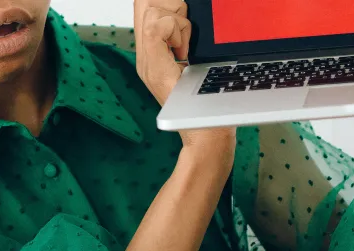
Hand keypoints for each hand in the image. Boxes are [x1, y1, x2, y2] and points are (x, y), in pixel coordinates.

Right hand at [134, 0, 235, 157]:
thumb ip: (188, 39)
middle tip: (188, 33)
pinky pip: (154, 29)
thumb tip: (191, 13)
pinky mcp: (154, 69)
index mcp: (154, 53)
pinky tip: (186, 53)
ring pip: (150, 12)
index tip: (187, 20)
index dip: (167, 3)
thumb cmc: (209, 102)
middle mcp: (145, 57)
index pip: (146, 7)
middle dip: (172, 6)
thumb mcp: (199, 62)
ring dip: (178, 21)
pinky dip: (176, 32)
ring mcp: (146, 63)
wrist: (207, 134)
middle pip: (144, 4)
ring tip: (188, 47)